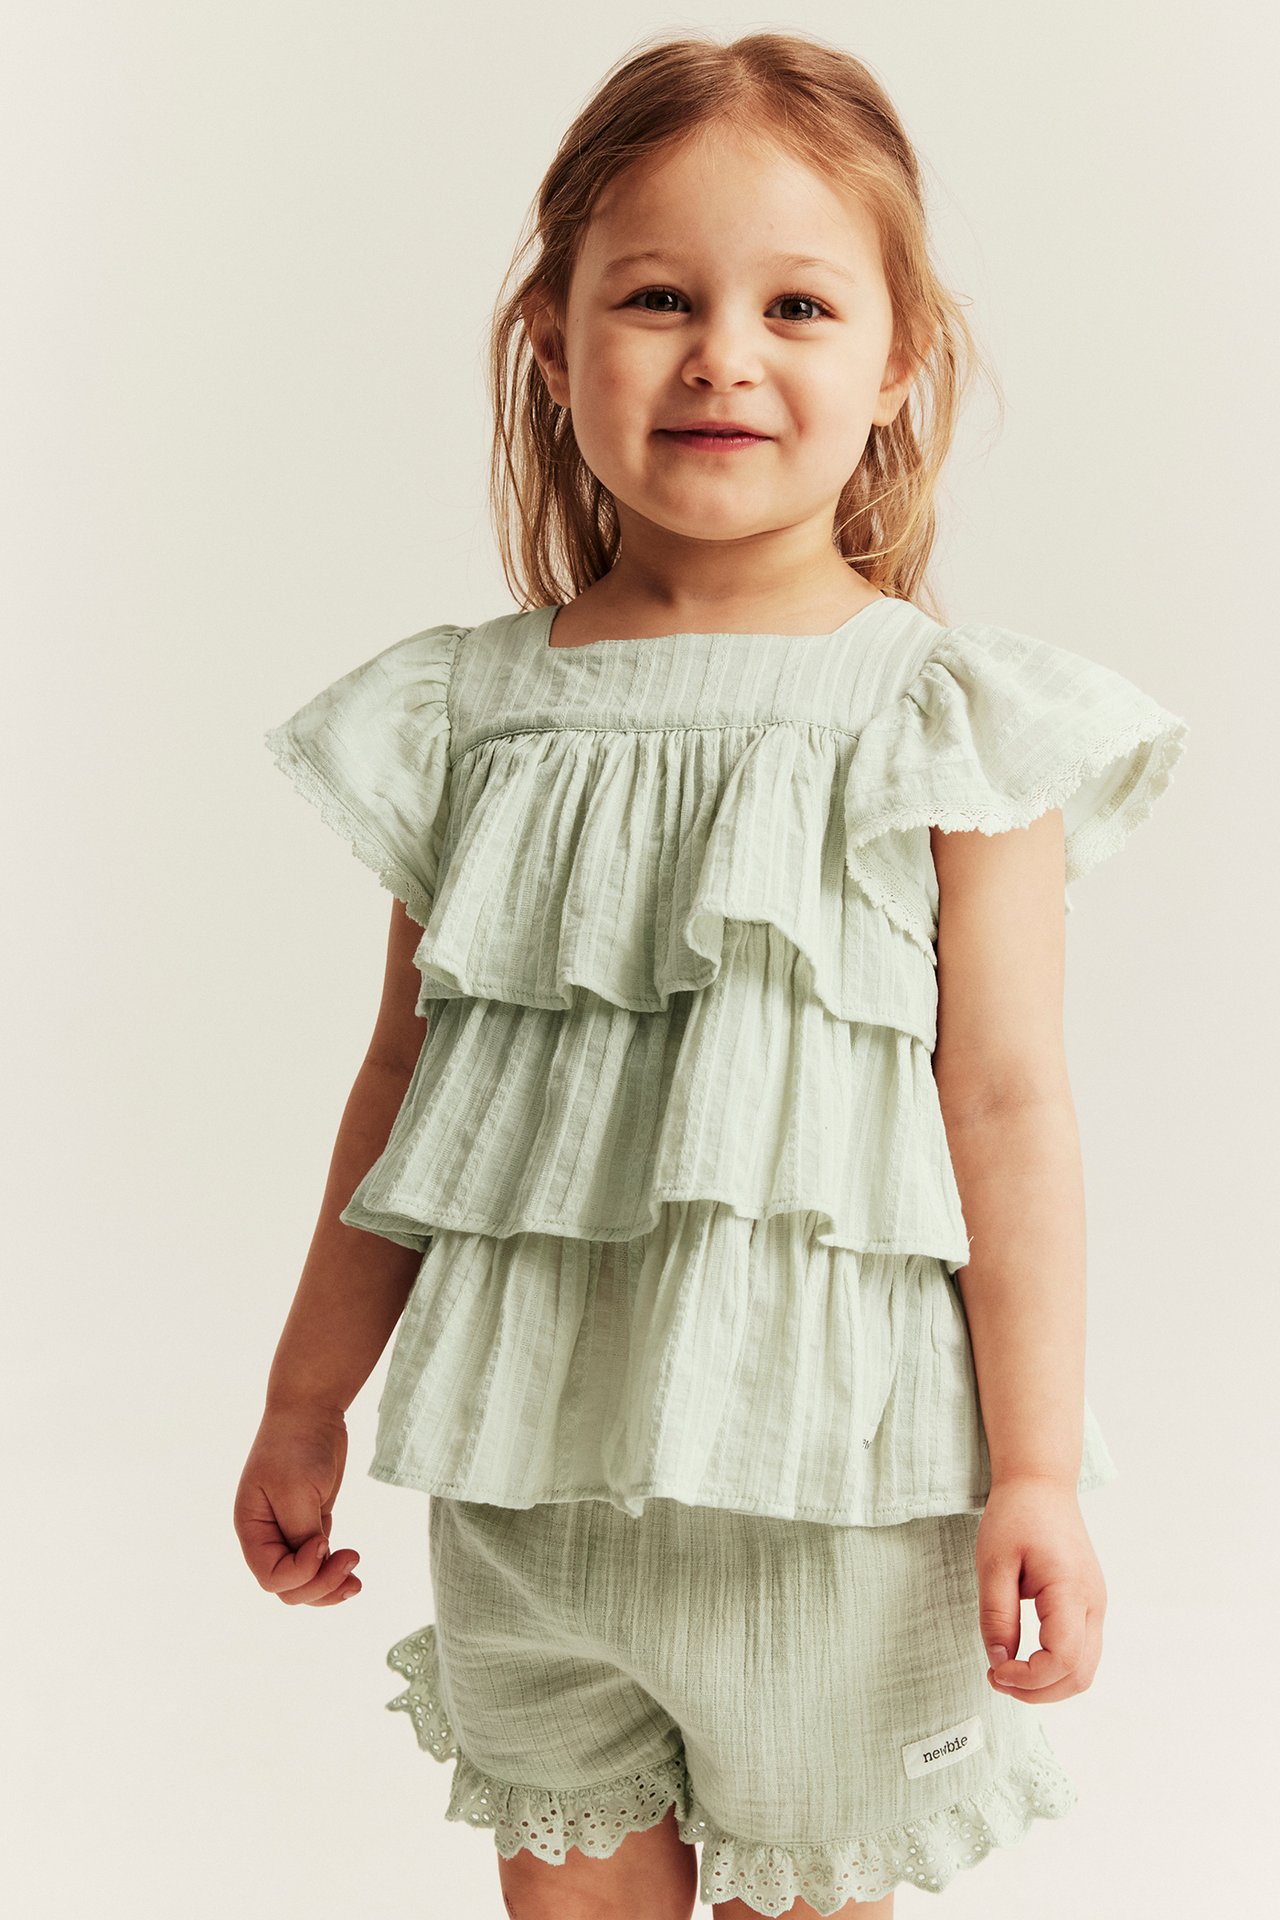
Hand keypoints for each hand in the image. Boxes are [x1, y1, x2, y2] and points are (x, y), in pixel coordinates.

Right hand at [234, 1404, 362, 1606]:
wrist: (311, 1409)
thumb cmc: (296, 1445)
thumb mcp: (296, 1490)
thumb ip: (301, 1531)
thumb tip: (314, 1564)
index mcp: (252, 1529)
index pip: (272, 1577)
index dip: (302, 1573)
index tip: (326, 1541)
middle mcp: (266, 1536)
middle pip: (289, 1586)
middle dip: (320, 1585)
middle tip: (352, 1562)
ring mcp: (288, 1531)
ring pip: (305, 1580)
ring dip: (330, 1586)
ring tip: (356, 1582)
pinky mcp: (310, 1523)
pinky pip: (319, 1561)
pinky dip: (335, 1569)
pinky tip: (353, 1566)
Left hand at [976, 1475, 1105, 1702]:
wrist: (1041, 1484)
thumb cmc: (1016, 1515)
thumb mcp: (993, 1563)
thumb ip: (997, 1616)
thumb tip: (1000, 1661)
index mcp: (1071, 1590)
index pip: (1063, 1660)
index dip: (1029, 1679)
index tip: (995, 1670)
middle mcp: (1094, 1603)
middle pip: (1080, 1675)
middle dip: (1038, 1691)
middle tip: (997, 1678)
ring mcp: (1096, 1604)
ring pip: (1085, 1669)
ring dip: (1048, 1683)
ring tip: (1007, 1671)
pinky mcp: (1089, 1603)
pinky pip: (1082, 1651)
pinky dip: (1056, 1667)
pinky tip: (1024, 1657)